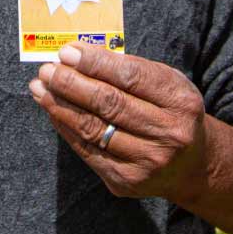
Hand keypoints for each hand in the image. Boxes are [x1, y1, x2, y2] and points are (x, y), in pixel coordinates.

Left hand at [27, 42, 209, 201]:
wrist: (191, 166)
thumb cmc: (170, 112)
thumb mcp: (166, 83)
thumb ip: (129, 69)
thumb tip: (78, 55)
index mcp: (180, 102)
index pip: (131, 77)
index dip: (95, 63)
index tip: (66, 51)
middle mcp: (168, 134)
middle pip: (110, 104)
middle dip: (72, 84)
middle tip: (47, 70)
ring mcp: (147, 162)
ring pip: (93, 129)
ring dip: (61, 106)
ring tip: (41, 88)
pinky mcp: (126, 181)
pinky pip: (87, 150)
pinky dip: (65, 128)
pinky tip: (53, 111)